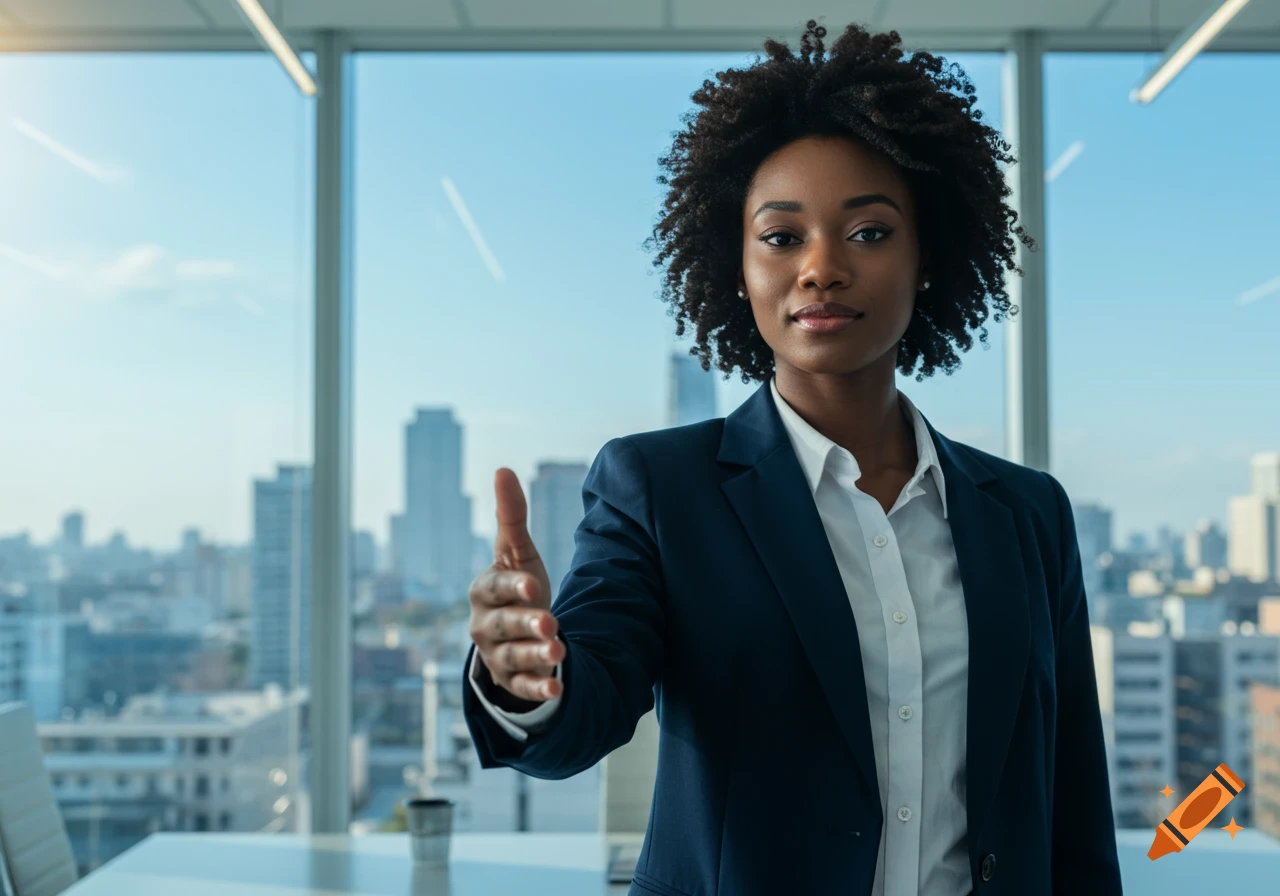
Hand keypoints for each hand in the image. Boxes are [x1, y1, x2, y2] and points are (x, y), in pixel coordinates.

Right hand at [468, 467, 564, 706]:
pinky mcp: (511, 681)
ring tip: (559, 651)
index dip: (513, 588)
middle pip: (503, 625)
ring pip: (513, 657)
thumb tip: (503, 469)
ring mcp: (496, 655)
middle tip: (551, 624)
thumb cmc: (518, 586)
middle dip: (526, 624)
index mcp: (483, 592)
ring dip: (535, 656)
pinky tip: (558, 686)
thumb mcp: (518, 554)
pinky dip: (538, 687)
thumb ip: (512, 517)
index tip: (533, 586)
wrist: (517, 632)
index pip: (494, 589)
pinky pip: (523, 686)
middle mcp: (484, 625)